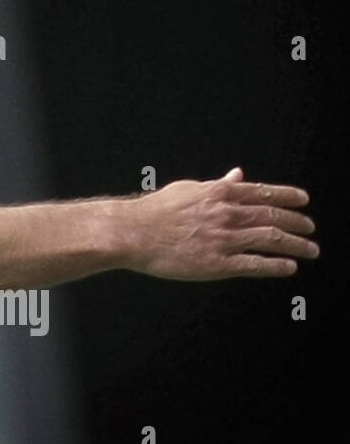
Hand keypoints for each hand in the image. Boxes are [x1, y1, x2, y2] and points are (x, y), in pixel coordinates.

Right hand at [121, 167, 316, 278]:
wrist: (132, 233)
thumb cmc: (154, 211)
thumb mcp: (188, 189)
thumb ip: (217, 184)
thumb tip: (238, 175)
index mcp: (219, 194)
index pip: (263, 192)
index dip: (288, 196)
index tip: (303, 201)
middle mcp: (226, 214)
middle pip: (273, 216)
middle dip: (298, 222)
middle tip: (310, 228)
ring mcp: (224, 239)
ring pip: (271, 239)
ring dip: (297, 245)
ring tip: (310, 249)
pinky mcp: (217, 263)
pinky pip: (256, 264)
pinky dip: (277, 266)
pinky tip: (289, 267)